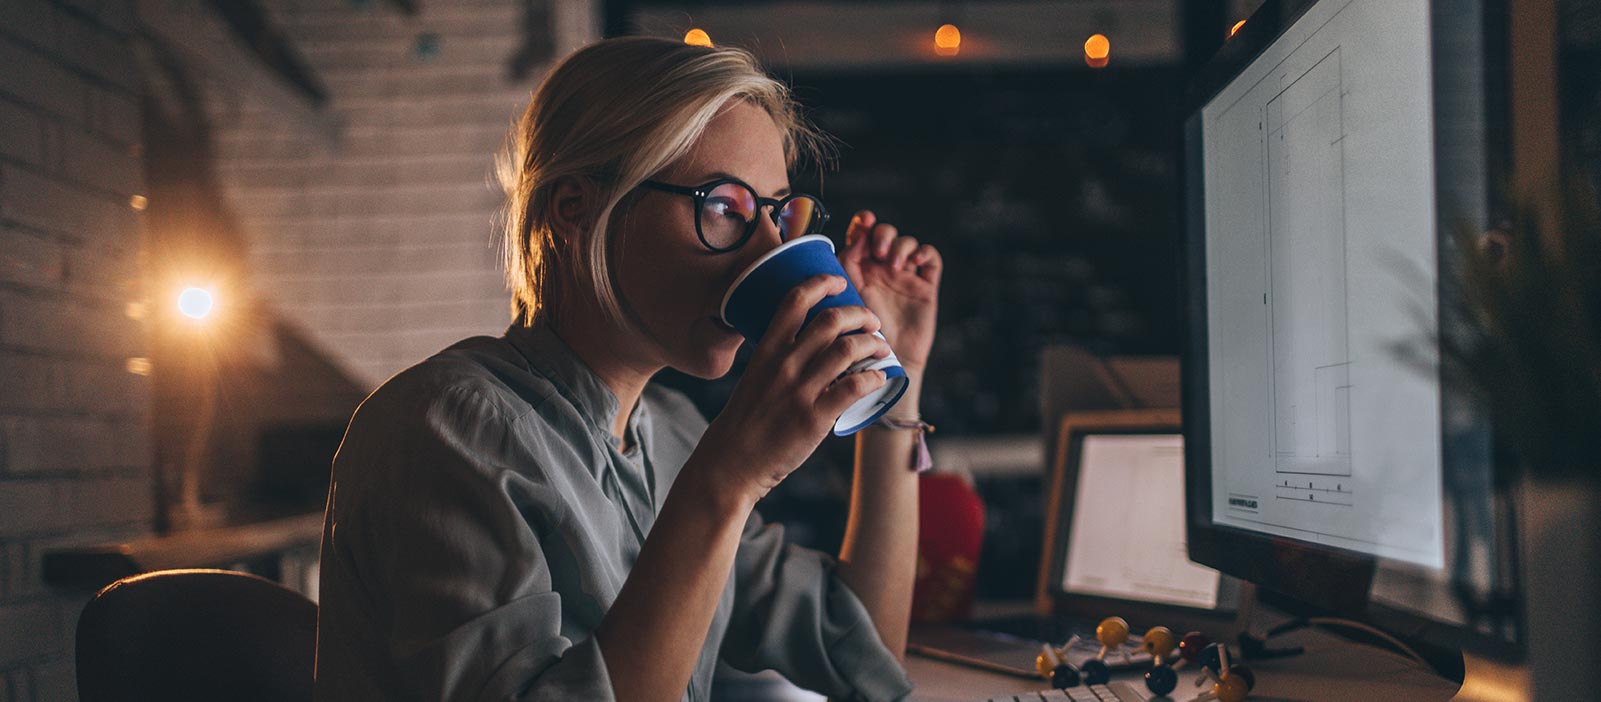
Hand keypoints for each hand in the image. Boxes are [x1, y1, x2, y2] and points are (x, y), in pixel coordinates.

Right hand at [696, 274, 892, 501]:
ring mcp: (800, 390)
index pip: (795, 300)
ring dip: (873, 343)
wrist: (732, 463)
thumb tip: (815, 345)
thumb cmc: (746, 419)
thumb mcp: (756, 377)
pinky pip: (854, 387)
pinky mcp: (814, 418)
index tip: (839, 282)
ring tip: (881, 347)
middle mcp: (784, 364)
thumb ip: (780, 358)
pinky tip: (879, 378)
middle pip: (831, 319)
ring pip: (848, 349)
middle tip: (872, 321)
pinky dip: (874, 378)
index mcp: (767, 350)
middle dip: (860, 313)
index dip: (821, 282)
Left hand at [840, 211, 941, 374]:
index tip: (864, 221)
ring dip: (900, 245)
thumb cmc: (857, 336)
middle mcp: (881, 271)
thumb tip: (853, 238)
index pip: (863, 235)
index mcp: (859, 270)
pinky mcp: (925, 287)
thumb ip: (845, 267)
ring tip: (892, 265)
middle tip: (878, 253)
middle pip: (886, 233)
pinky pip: (931, 258)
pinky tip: (914, 262)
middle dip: (883, 234)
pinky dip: (923, 252)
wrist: (883, 364)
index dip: (864, 222)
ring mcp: (905, 278)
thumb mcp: (845, 297)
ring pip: (908, 242)